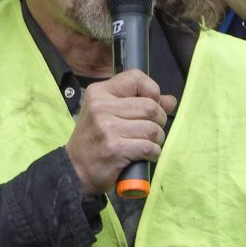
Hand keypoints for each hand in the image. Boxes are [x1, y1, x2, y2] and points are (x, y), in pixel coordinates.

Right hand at [66, 71, 175, 195]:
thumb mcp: (110, 114)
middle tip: (150, 131)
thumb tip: (170, 100)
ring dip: (156, 140)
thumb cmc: (95, 140)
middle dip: (158, 121)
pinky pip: (149, 147)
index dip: (152, 91)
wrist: (75, 169)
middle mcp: (101, 106)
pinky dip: (153, 153)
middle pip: (150, 106)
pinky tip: (144, 156)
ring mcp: (107, 128)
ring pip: (152, 128)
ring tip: (146, 144)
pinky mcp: (114, 148)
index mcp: (99, 92)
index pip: (136, 78)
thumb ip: (139, 103)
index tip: (151, 106)